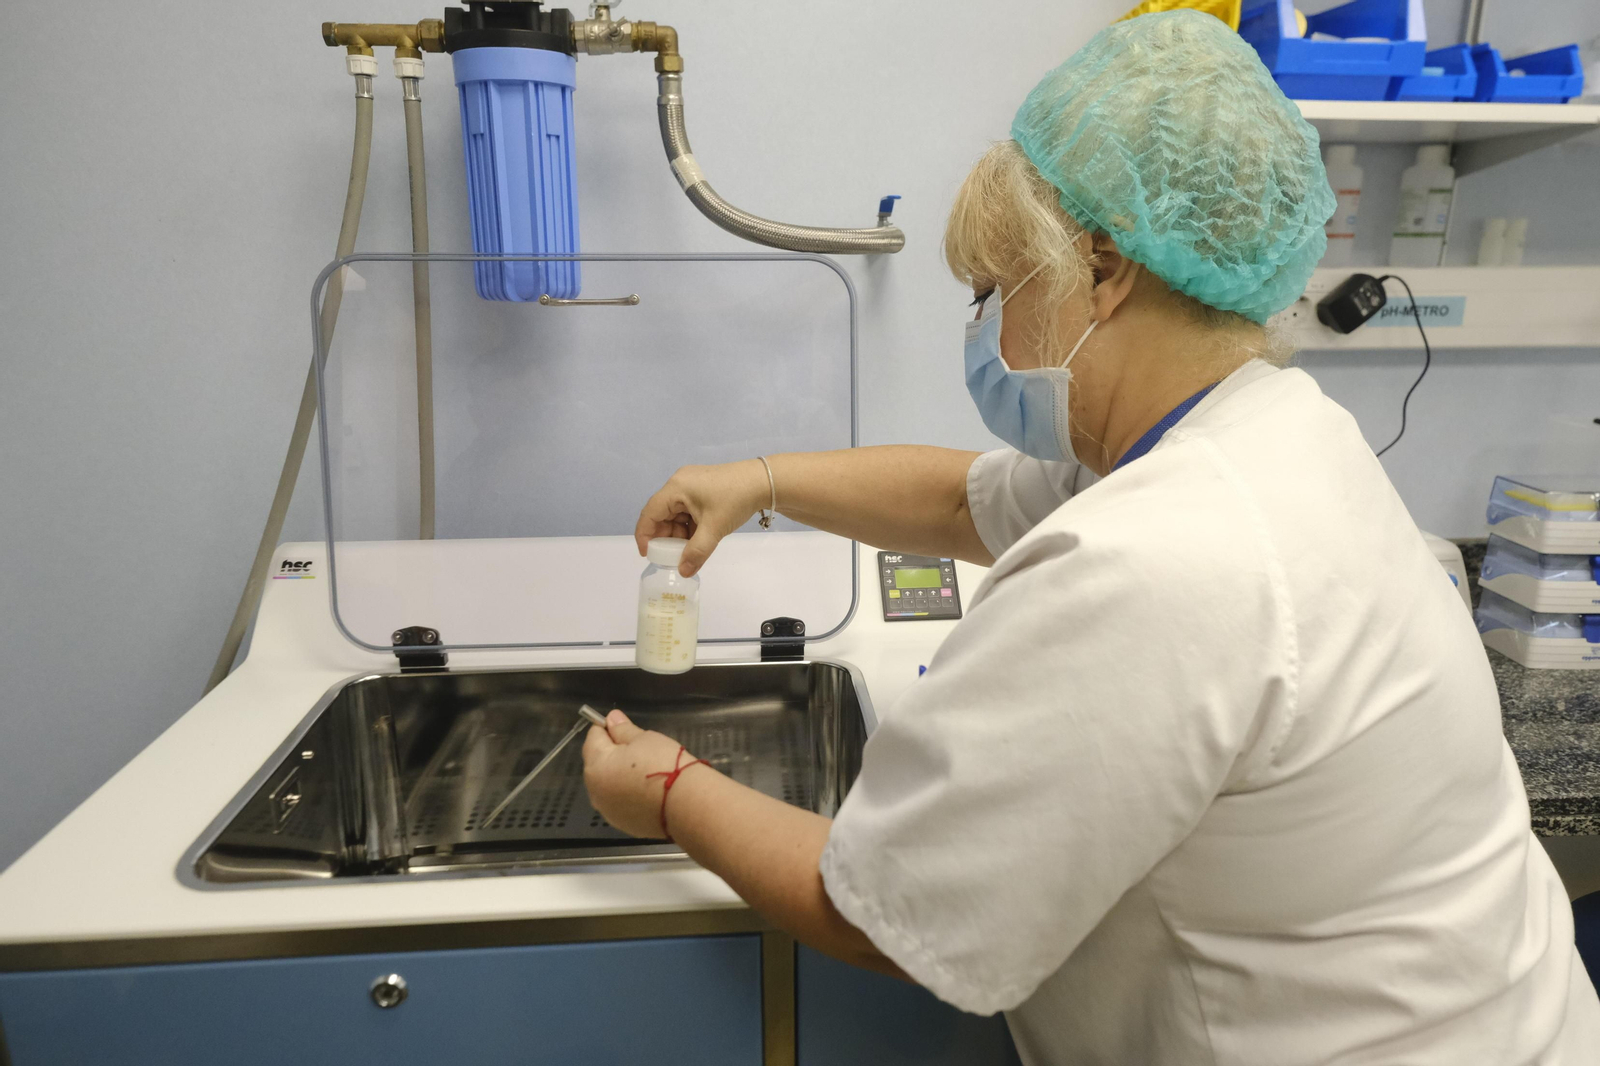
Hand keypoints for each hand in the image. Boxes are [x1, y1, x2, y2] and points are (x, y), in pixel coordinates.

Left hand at [583, 710, 708, 838]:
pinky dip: (627, 794)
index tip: (626, 729)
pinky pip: (619, 802)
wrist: (687, 805)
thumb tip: (611, 719)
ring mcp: (607, 811)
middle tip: (640, 751)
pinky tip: (647, 792)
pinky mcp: (622, 825)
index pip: (593, 737)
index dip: (608, 729)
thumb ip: (623, 730)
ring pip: (607, 785)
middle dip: (612, 754)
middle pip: (597, 763)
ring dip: (618, 776)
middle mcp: (594, 791)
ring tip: (645, 773)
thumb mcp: (645, 739)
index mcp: (596, 766)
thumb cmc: (664, 764)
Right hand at [634, 460, 770, 576]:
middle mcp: (679, 484)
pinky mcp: (703, 489)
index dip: (645, 535)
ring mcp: (692, 485)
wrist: (764, 482)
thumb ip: (696, 552)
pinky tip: (698, 540)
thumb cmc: (735, 500)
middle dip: (666, 536)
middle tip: (672, 556)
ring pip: (676, 514)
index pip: (650, 513)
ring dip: (680, 533)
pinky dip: (690, 526)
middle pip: (662, 514)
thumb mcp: (714, 529)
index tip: (647, 555)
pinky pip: (688, 511)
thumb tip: (683, 572)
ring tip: (688, 550)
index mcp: (676, 488)